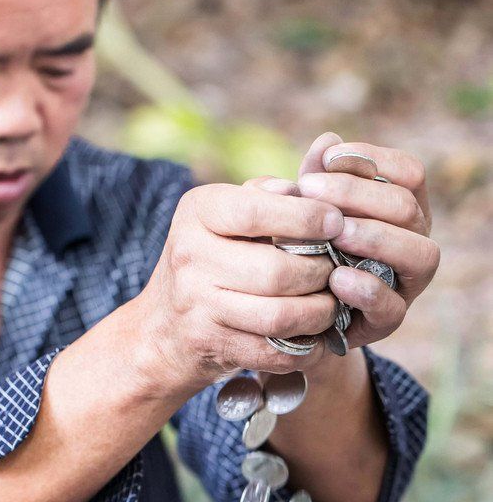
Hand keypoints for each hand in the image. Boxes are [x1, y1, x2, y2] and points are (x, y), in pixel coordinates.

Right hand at [140, 177, 344, 395]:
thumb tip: (327, 150)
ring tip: (333, 302)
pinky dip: (304, 346)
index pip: (255, 211)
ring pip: (279, 315)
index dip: (305, 217)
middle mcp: (190, 256)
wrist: (162, 327)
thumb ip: (272, 191)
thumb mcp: (226, 214)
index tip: (337, 221)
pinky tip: (316, 334)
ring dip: (319, 313)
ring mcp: (196, 305)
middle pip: (276, 271)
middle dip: (321, 273)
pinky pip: (272, 351)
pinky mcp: (209, 343)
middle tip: (339, 270)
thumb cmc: (212, 256)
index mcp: (197, 211)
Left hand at [297, 132, 439, 349]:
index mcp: (401, 207)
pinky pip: (393, 306)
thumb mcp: (305, 209)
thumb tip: (327, 140)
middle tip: (310, 189)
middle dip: (358, 194)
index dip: (374, 160)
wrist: (292, 308)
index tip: (328, 159)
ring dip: (376, 238)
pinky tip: (336, 278)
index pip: (409, 172)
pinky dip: (367, 289)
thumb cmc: (304, 245)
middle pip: (408, 207)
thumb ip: (316, 178)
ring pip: (420, 253)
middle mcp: (414, 240)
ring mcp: (407, 282)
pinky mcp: (388, 320)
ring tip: (336, 233)